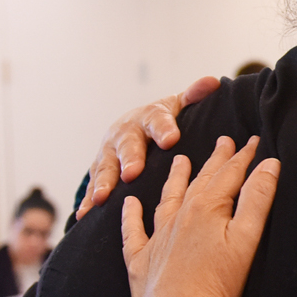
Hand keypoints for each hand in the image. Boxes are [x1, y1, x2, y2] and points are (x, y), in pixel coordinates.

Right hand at [78, 76, 222, 218]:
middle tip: (133, 173)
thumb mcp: (177, 106)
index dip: (164, 128)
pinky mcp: (98, 168)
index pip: (157, 119)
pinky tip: (83, 214)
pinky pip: (91, 185)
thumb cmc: (162, 120)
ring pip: (105, 166)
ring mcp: (109, 151)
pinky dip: (87, 199)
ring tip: (103, 197)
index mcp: (149, 117)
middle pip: (127, 145)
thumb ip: (193, 96)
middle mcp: (125, 132)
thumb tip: (213, 82)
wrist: (131, 126)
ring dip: (103, 182)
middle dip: (129, 159)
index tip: (171, 139)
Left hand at [119, 136, 279, 296]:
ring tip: (180, 160)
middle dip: (215, 161)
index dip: (243, 156)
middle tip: (223, 141)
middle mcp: (179, 217)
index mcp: (207, 209)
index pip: (229, 174)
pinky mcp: (140, 262)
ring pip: (166, 199)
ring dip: (175, 178)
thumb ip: (257, 199)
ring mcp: (157, 239)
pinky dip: (130, 215)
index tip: (253, 140)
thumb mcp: (246, 239)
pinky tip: (128, 203)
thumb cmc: (218, 285)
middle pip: (200, 181)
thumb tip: (269, 164)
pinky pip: (132, 231)